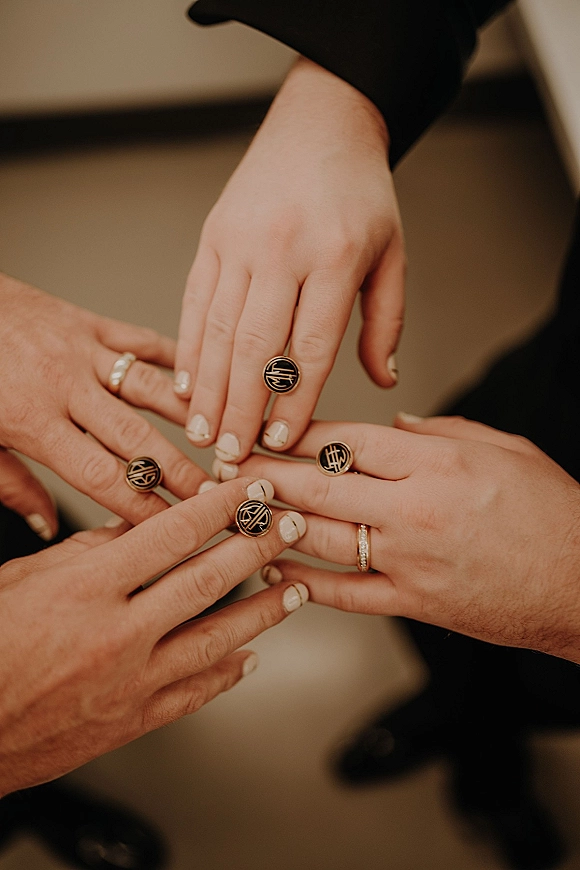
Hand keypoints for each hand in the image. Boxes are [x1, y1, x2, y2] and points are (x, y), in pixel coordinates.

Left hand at [0, 273, 207, 527]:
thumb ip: (12, 485)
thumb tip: (46, 525)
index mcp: (33, 421)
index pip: (100, 476)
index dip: (141, 505)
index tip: (172, 527)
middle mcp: (66, 386)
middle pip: (137, 438)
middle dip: (181, 472)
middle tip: (215, 496)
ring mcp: (82, 350)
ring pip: (150, 388)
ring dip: (191, 416)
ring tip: (225, 440)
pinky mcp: (89, 322)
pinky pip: (142, 338)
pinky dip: (175, 356)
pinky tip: (205, 375)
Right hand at [0, 477, 307, 795]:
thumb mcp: (25, 577)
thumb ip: (87, 549)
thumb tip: (136, 526)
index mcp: (87, 587)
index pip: (172, 534)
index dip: (221, 508)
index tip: (251, 491)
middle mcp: (117, 633)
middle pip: (206, 580)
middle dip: (256, 548)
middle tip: (288, 528)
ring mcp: (130, 681)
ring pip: (215, 638)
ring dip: (263, 611)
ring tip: (294, 589)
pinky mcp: (132, 720)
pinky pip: (194, 693)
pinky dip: (226, 673)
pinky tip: (250, 656)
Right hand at [175, 57, 404, 466]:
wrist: (321, 126)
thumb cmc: (360, 196)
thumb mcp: (391, 254)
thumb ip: (386, 322)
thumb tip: (383, 381)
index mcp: (333, 257)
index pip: (309, 349)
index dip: (293, 403)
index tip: (280, 444)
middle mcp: (281, 250)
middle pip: (254, 347)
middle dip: (241, 408)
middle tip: (231, 456)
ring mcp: (239, 241)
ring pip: (216, 330)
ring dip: (207, 388)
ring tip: (203, 433)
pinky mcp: (212, 236)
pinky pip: (194, 301)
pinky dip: (188, 348)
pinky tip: (185, 385)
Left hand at [239, 416, 579, 662]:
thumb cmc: (553, 514)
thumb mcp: (504, 447)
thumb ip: (442, 433)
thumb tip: (397, 426)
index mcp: (438, 462)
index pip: (347, 439)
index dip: (298, 430)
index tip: (266, 425)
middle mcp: (415, 510)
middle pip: (319, 484)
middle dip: (265, 471)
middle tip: (227, 462)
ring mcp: (409, 561)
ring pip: (320, 536)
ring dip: (271, 520)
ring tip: (236, 507)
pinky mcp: (412, 604)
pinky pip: (342, 593)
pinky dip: (301, 579)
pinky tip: (269, 564)